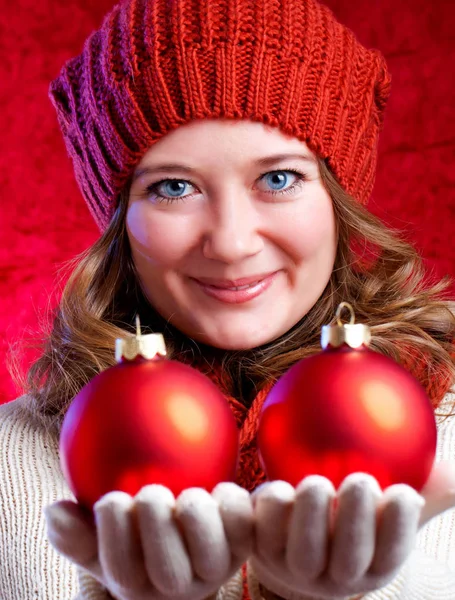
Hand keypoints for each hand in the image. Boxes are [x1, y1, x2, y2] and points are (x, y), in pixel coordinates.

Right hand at [44, 482, 253, 599]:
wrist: (195, 540)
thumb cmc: (141, 539)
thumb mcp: (104, 542)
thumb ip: (76, 534)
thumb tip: (54, 512)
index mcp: (143, 588)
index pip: (125, 573)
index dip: (115, 534)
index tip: (111, 499)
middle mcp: (182, 587)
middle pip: (168, 568)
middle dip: (154, 521)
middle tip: (149, 493)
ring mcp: (217, 566)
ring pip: (209, 546)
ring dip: (194, 510)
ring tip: (185, 495)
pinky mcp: (246, 542)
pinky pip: (241, 518)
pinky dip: (230, 498)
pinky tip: (218, 487)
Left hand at [250, 461, 454, 599]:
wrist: (292, 534)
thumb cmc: (351, 517)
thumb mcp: (384, 507)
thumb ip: (421, 491)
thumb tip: (451, 473)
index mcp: (370, 567)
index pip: (390, 555)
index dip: (399, 528)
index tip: (404, 493)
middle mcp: (334, 575)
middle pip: (348, 560)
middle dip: (357, 521)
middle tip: (361, 482)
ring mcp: (294, 566)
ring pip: (303, 552)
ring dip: (311, 517)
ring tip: (317, 484)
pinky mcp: (260, 547)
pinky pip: (262, 531)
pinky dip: (270, 509)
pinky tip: (277, 488)